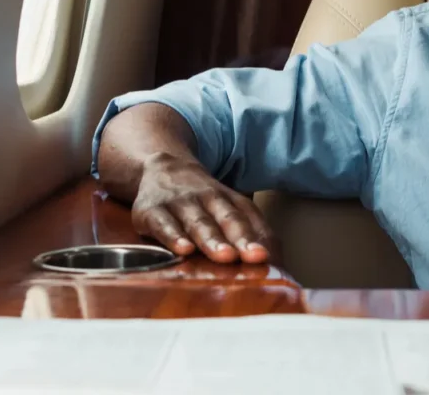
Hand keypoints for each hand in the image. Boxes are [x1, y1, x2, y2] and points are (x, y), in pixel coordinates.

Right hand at [132, 152, 272, 263]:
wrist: (162, 167)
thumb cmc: (202, 199)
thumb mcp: (228, 207)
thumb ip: (251, 230)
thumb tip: (277, 262)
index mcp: (229, 200)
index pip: (247, 218)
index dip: (257, 237)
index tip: (266, 256)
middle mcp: (207, 199)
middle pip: (226, 219)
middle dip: (240, 238)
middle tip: (253, 256)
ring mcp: (179, 204)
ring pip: (198, 222)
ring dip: (212, 239)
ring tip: (224, 256)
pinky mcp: (151, 212)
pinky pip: (163, 224)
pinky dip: (173, 236)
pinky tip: (183, 249)